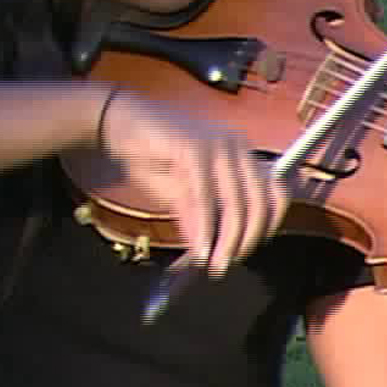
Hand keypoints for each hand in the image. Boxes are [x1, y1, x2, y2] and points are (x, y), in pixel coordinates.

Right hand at [94, 90, 290, 274]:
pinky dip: (202, 228)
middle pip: (258, 203)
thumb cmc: (145, 150)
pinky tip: (196, 247)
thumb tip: (207, 246)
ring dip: (225, 240)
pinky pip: (205, 198)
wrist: (112, 122)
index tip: (245, 249)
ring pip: (236, 204)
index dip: (268, 226)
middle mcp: (235, 146)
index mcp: (239, 152)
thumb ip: (196, 212)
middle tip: (224, 264)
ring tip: (211, 262)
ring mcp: (217, 145)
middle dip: (244, 240)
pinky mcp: (194, 148)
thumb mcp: (176, 188)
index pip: (275, 193)